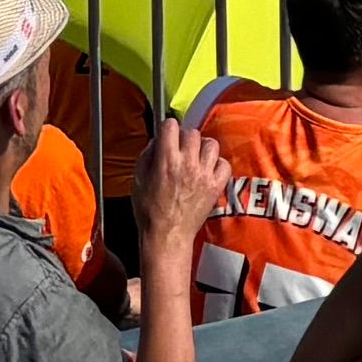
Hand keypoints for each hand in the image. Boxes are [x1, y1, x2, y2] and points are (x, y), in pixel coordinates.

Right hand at [136, 109, 232, 246]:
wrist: (167, 236)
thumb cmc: (149, 211)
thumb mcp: (137, 179)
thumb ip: (147, 155)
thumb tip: (156, 142)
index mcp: (166, 159)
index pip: (171, 125)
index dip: (167, 129)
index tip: (166, 136)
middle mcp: (188, 163)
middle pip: (192, 133)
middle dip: (184, 139)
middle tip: (180, 150)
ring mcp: (204, 174)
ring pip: (211, 144)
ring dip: (202, 148)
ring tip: (196, 158)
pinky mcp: (216, 186)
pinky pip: (224, 164)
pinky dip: (217, 165)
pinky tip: (208, 171)